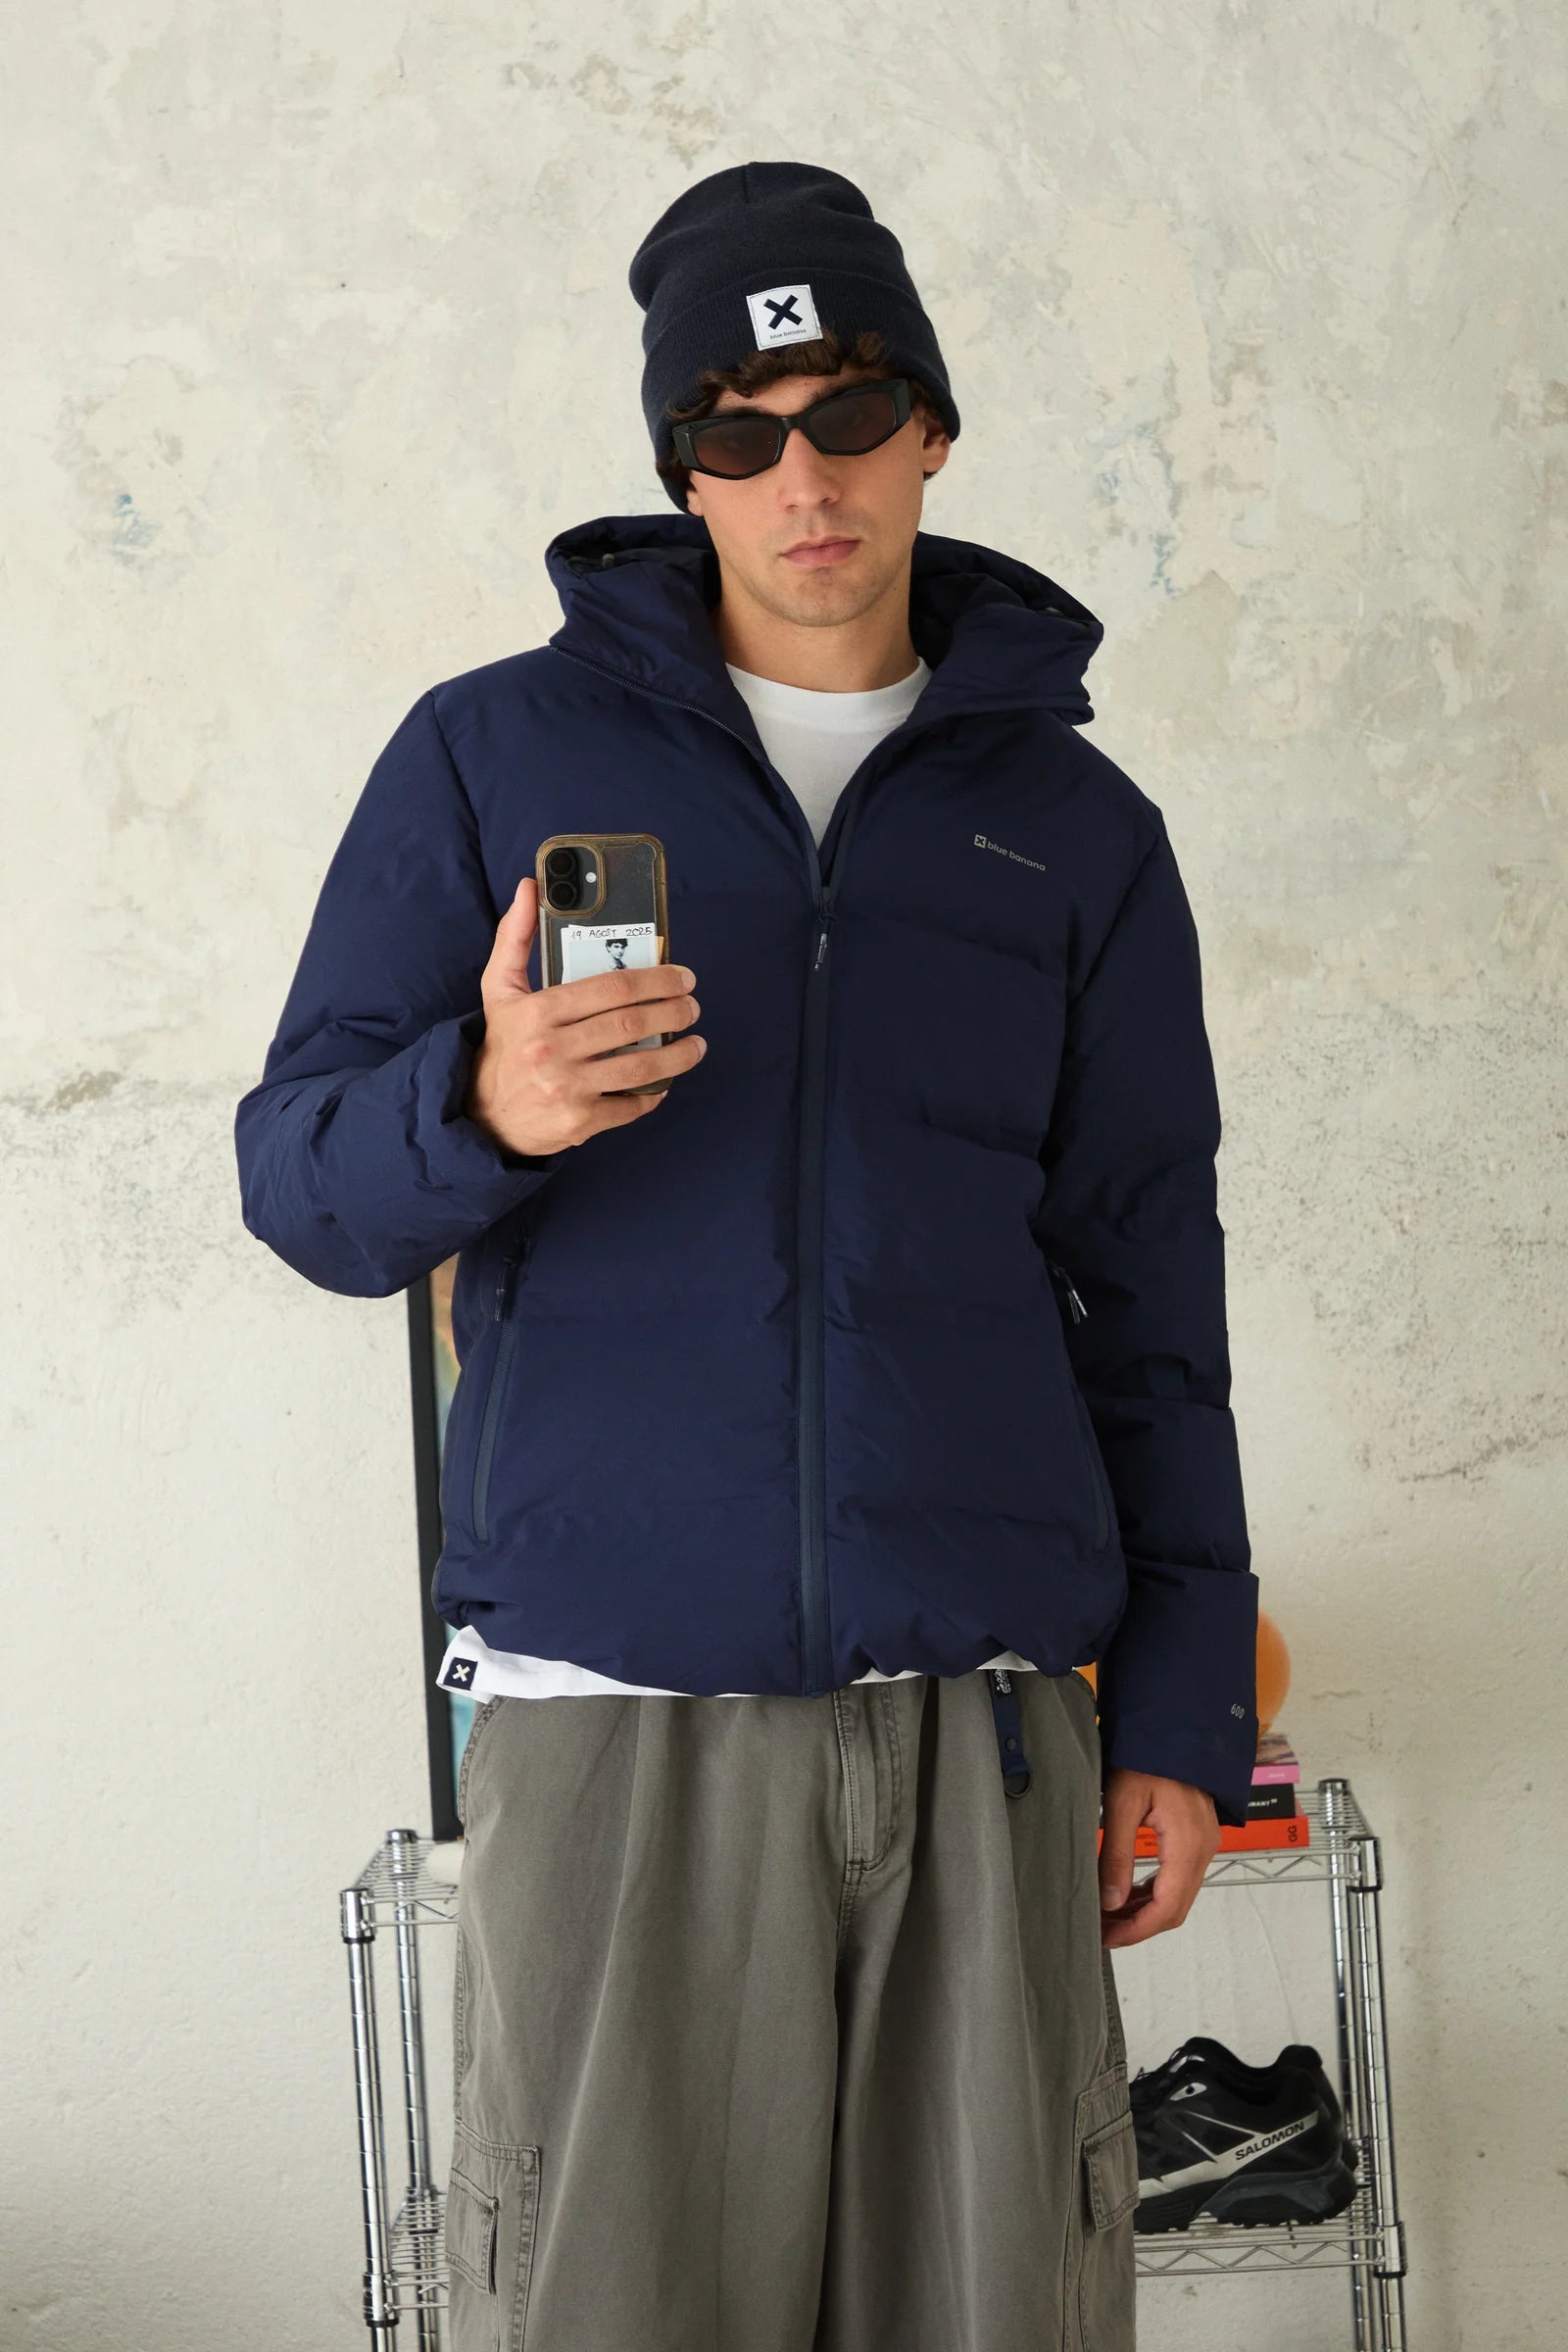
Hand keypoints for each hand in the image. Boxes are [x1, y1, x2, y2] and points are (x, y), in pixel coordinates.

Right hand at [465, 877, 706, 1157]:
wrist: (484, 1116)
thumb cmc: (503, 1045)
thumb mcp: (499, 989)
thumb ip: (515, 937)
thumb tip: (529, 886)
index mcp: (538, 1011)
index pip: (611, 988)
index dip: (657, 980)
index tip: (683, 977)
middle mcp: (552, 1050)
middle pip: (632, 1024)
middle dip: (674, 1012)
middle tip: (693, 1007)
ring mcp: (567, 1089)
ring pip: (640, 1068)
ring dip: (678, 1055)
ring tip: (696, 1045)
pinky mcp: (579, 1123)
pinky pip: (630, 1106)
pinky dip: (655, 1094)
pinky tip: (665, 1081)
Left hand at [1097, 1767, 1219, 1947]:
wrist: (1174, 1725)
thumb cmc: (1146, 1756)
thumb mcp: (1122, 1802)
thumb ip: (1117, 1855)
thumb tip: (1110, 1903)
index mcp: (1188, 1844)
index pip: (1166, 1908)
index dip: (1136, 1930)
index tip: (1106, 1938)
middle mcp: (1204, 1849)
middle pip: (1175, 1908)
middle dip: (1138, 1926)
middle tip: (1102, 1930)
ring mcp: (1204, 1843)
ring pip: (1178, 1896)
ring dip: (1145, 1911)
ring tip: (1108, 1915)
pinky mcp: (1198, 1837)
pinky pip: (1180, 1878)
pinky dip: (1154, 1892)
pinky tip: (1128, 1894)